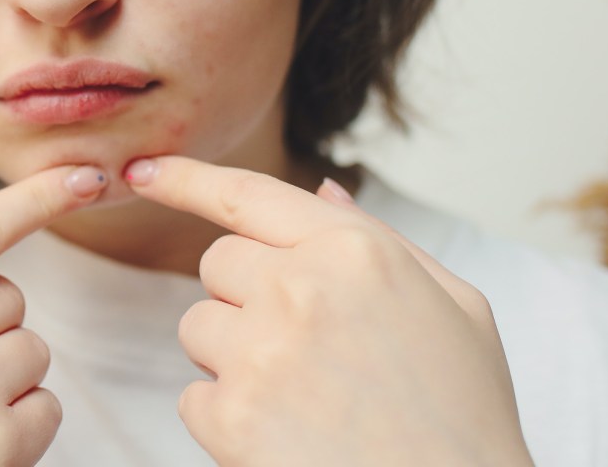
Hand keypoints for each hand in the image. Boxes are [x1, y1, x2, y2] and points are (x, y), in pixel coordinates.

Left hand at [125, 156, 533, 466]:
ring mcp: (260, 353)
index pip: (247, 195)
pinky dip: (226, 418)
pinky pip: (193, 398)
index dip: (187, 177)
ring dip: (233, 357)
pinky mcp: (232, 418)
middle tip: (305, 347)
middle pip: (218, 263)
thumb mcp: (456, 307)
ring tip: (303, 397)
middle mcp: (300, 289)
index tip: (144, 170)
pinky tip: (286, 437)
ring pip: (198, 327)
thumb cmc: (464, 416)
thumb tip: (323, 192)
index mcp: (356, 252)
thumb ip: (383, 240)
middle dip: (245, 296)